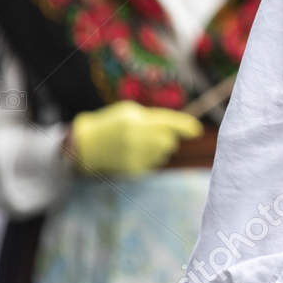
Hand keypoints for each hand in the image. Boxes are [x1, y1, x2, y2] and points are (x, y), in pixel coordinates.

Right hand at [69, 101, 202, 175]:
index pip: (169, 123)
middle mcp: (137, 139)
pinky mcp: (134, 170)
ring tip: (139, 143)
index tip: (196, 130)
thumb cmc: (112, 124)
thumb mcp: (129, 113)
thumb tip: (177, 129)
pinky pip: (154, 163)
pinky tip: (133, 153)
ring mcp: (135, 156)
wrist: (86, 145)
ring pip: (164, 153)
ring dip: (158, 148)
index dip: (185, 126)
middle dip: (167, 137)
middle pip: (170, 141)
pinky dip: (149, 158)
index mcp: (136, 121)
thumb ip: (153, 118)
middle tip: (152, 134)